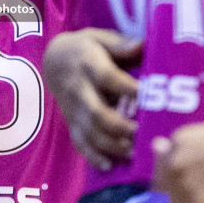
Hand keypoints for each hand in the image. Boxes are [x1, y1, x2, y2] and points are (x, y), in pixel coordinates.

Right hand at [43, 29, 141, 170]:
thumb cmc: (85, 48)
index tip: (150, 98)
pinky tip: (109, 165)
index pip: (109, 78)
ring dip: (111, 145)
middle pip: (97, 112)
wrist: (53, 61)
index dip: (129, 89)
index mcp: (89, 65)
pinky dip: (92, 156)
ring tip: (134, 153)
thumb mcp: (99, 37)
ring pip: (90, 132)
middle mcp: (80, 90)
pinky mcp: (71, 122)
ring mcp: (74, 110)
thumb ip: (120, 43)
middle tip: (143, 135)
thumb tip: (142, 45)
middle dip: (120, 127)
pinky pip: (79, 142)